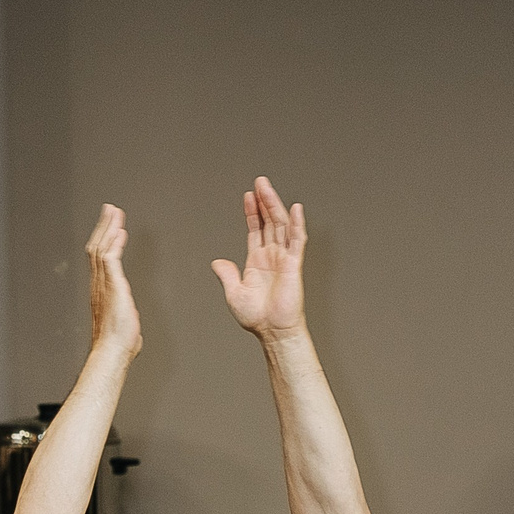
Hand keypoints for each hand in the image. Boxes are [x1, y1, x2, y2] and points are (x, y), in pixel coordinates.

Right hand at [86, 204, 139, 355]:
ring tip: (114, 213)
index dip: (104, 241)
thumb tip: (129, 326)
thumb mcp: (124, 326)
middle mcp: (99, 285)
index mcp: (101, 292)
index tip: (111, 228)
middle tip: (109, 210)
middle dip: (104, 227)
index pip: (100, 260)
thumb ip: (125, 319)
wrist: (112, 352)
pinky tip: (120, 232)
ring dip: (109, 228)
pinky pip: (111, 258)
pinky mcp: (113, 286)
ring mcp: (104, 284)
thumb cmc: (117, 345)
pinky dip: (115, 243)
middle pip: (97, 248)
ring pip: (102, 248)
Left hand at [213, 176, 307, 337]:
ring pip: (281, 226)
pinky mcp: (294, 265)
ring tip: (267, 187)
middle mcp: (272, 257)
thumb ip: (226, 275)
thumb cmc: (256, 317)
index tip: (248, 195)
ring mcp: (284, 259)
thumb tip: (217, 262)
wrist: (272, 331)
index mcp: (257, 262)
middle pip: (269, 222)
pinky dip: (297, 224)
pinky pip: (297, 240)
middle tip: (260, 181)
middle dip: (264, 201)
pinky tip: (296, 208)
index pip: (256, 230)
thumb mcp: (233, 293)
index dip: (252, 212)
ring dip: (275, 205)